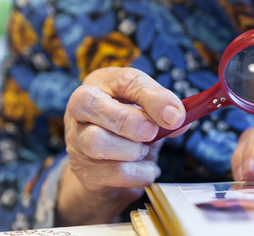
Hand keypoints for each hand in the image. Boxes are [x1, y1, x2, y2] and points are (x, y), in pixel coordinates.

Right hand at [56, 67, 185, 225]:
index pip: (124, 80)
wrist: (109, 164)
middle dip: (128, 120)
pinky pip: (113, 172)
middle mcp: (81, 108)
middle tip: (151, 132)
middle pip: (91, 103)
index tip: (175, 115)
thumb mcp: (148, 112)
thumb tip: (177, 118)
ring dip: (132, 150)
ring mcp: (76, 139)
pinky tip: (144, 169)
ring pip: (97, 141)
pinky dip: (138, 173)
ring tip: (143, 151)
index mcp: (102, 83)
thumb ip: (163, 110)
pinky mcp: (83, 169)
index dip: (153, 97)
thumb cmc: (130, 128)